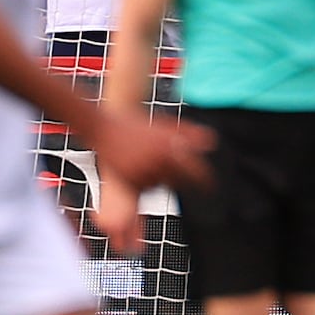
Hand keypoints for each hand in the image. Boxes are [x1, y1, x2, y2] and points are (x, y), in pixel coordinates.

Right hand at [90, 107, 213, 215]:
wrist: (102, 128)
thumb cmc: (134, 124)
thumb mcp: (164, 124)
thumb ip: (188, 133)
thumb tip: (212, 142)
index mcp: (167, 148)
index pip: (193, 171)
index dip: (204, 181)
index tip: (210, 187)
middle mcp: (155, 163)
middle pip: (179, 182)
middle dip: (183, 180)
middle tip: (184, 177)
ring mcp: (141, 174)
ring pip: (161, 186)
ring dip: (164, 180)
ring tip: (151, 162)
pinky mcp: (128, 183)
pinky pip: (145, 190)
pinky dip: (148, 184)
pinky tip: (142, 170)